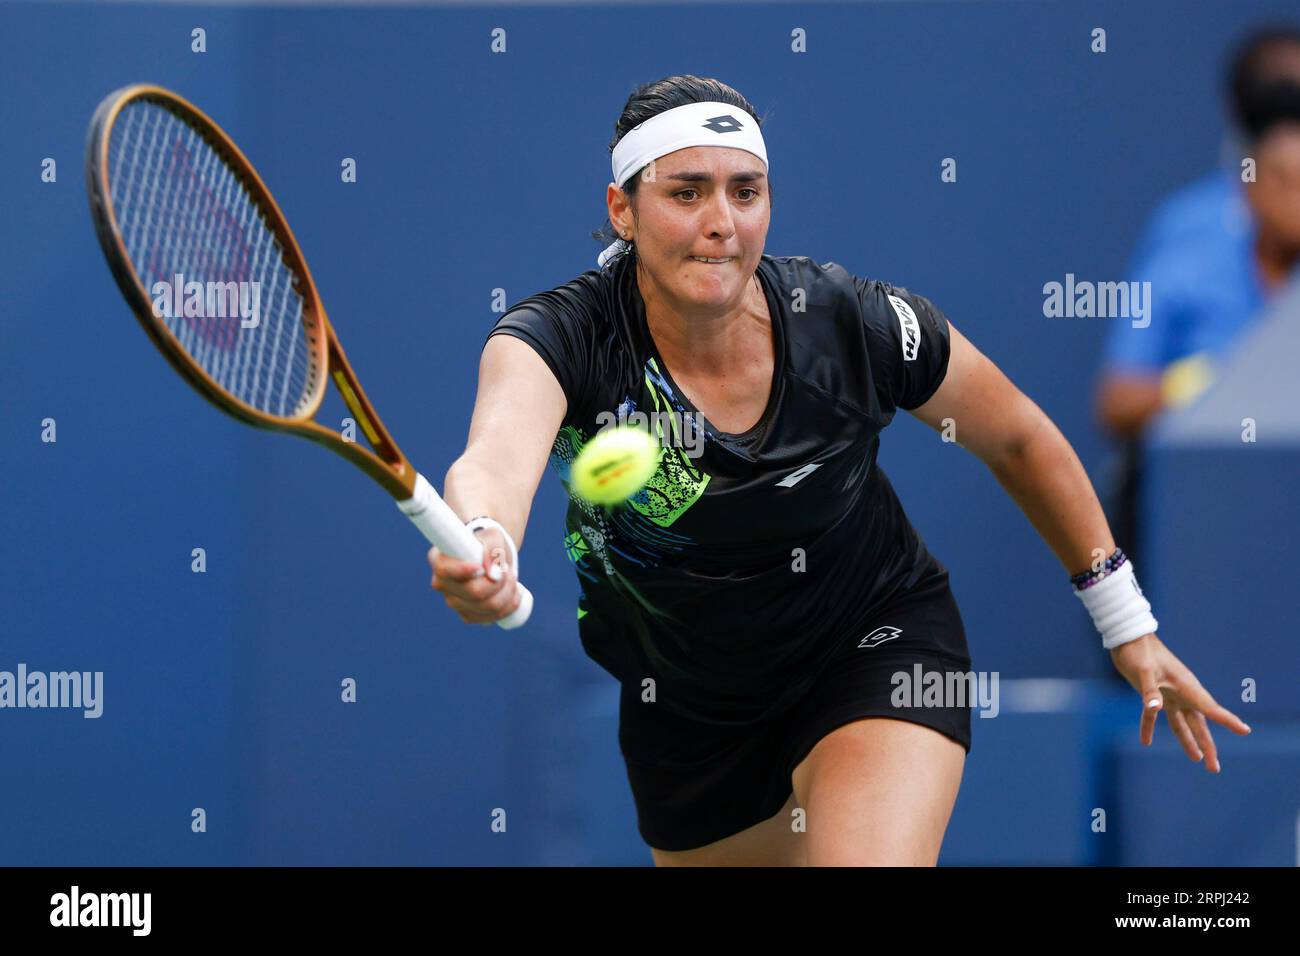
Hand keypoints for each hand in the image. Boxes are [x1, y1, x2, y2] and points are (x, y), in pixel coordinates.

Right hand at [427, 525, 521, 624]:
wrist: (492, 559)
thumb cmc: (488, 544)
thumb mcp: (492, 537)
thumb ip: (491, 548)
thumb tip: (492, 572)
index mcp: (439, 560)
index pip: (445, 571)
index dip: (463, 570)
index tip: (479, 566)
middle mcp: (442, 584)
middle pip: (474, 592)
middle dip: (499, 581)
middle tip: (506, 569)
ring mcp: (453, 603)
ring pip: (488, 607)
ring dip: (508, 592)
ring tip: (511, 577)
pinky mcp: (467, 615)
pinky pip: (491, 618)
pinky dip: (508, 606)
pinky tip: (513, 594)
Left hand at [1109, 633, 1250, 772]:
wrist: (1127, 638)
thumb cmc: (1139, 651)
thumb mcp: (1144, 671)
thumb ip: (1149, 691)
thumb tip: (1154, 709)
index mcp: (1186, 686)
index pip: (1211, 708)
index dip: (1228, 720)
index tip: (1246, 731)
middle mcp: (1182, 692)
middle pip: (1199, 724)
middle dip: (1207, 745)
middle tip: (1214, 768)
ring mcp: (1168, 694)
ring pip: (1182, 723)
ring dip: (1187, 741)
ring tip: (1196, 759)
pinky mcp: (1152, 693)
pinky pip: (1152, 716)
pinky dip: (1149, 727)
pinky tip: (1146, 742)